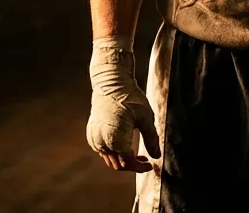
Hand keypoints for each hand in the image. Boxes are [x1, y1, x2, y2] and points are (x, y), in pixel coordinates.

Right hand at [86, 36, 160, 172]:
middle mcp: (101, 141)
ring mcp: (94, 137)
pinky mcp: (92, 133)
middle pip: (117, 164)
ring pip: (110, 158)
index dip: (140, 167)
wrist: (110, 82)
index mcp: (114, 139)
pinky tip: (126, 145)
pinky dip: (115, 152)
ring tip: (138, 153)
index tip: (151, 164)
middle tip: (146, 159)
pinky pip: (104, 150)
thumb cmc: (130, 97)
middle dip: (132, 165)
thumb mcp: (146, 118)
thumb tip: (156, 156)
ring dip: (123, 159)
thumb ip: (151, 139)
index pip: (127, 163)